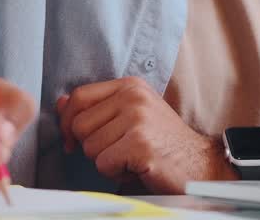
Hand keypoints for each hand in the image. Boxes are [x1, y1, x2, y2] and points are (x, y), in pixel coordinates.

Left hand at [56, 77, 232, 193]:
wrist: (199, 164)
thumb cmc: (162, 142)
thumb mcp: (131, 115)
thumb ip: (97, 107)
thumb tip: (60, 103)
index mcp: (130, 86)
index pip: (79, 97)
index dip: (68, 122)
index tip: (73, 140)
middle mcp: (133, 97)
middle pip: (80, 126)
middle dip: (92, 146)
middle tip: (119, 150)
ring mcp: (137, 119)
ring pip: (90, 148)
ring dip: (106, 161)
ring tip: (131, 158)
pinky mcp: (139, 144)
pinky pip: (104, 164)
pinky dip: (116, 173)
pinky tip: (136, 167)